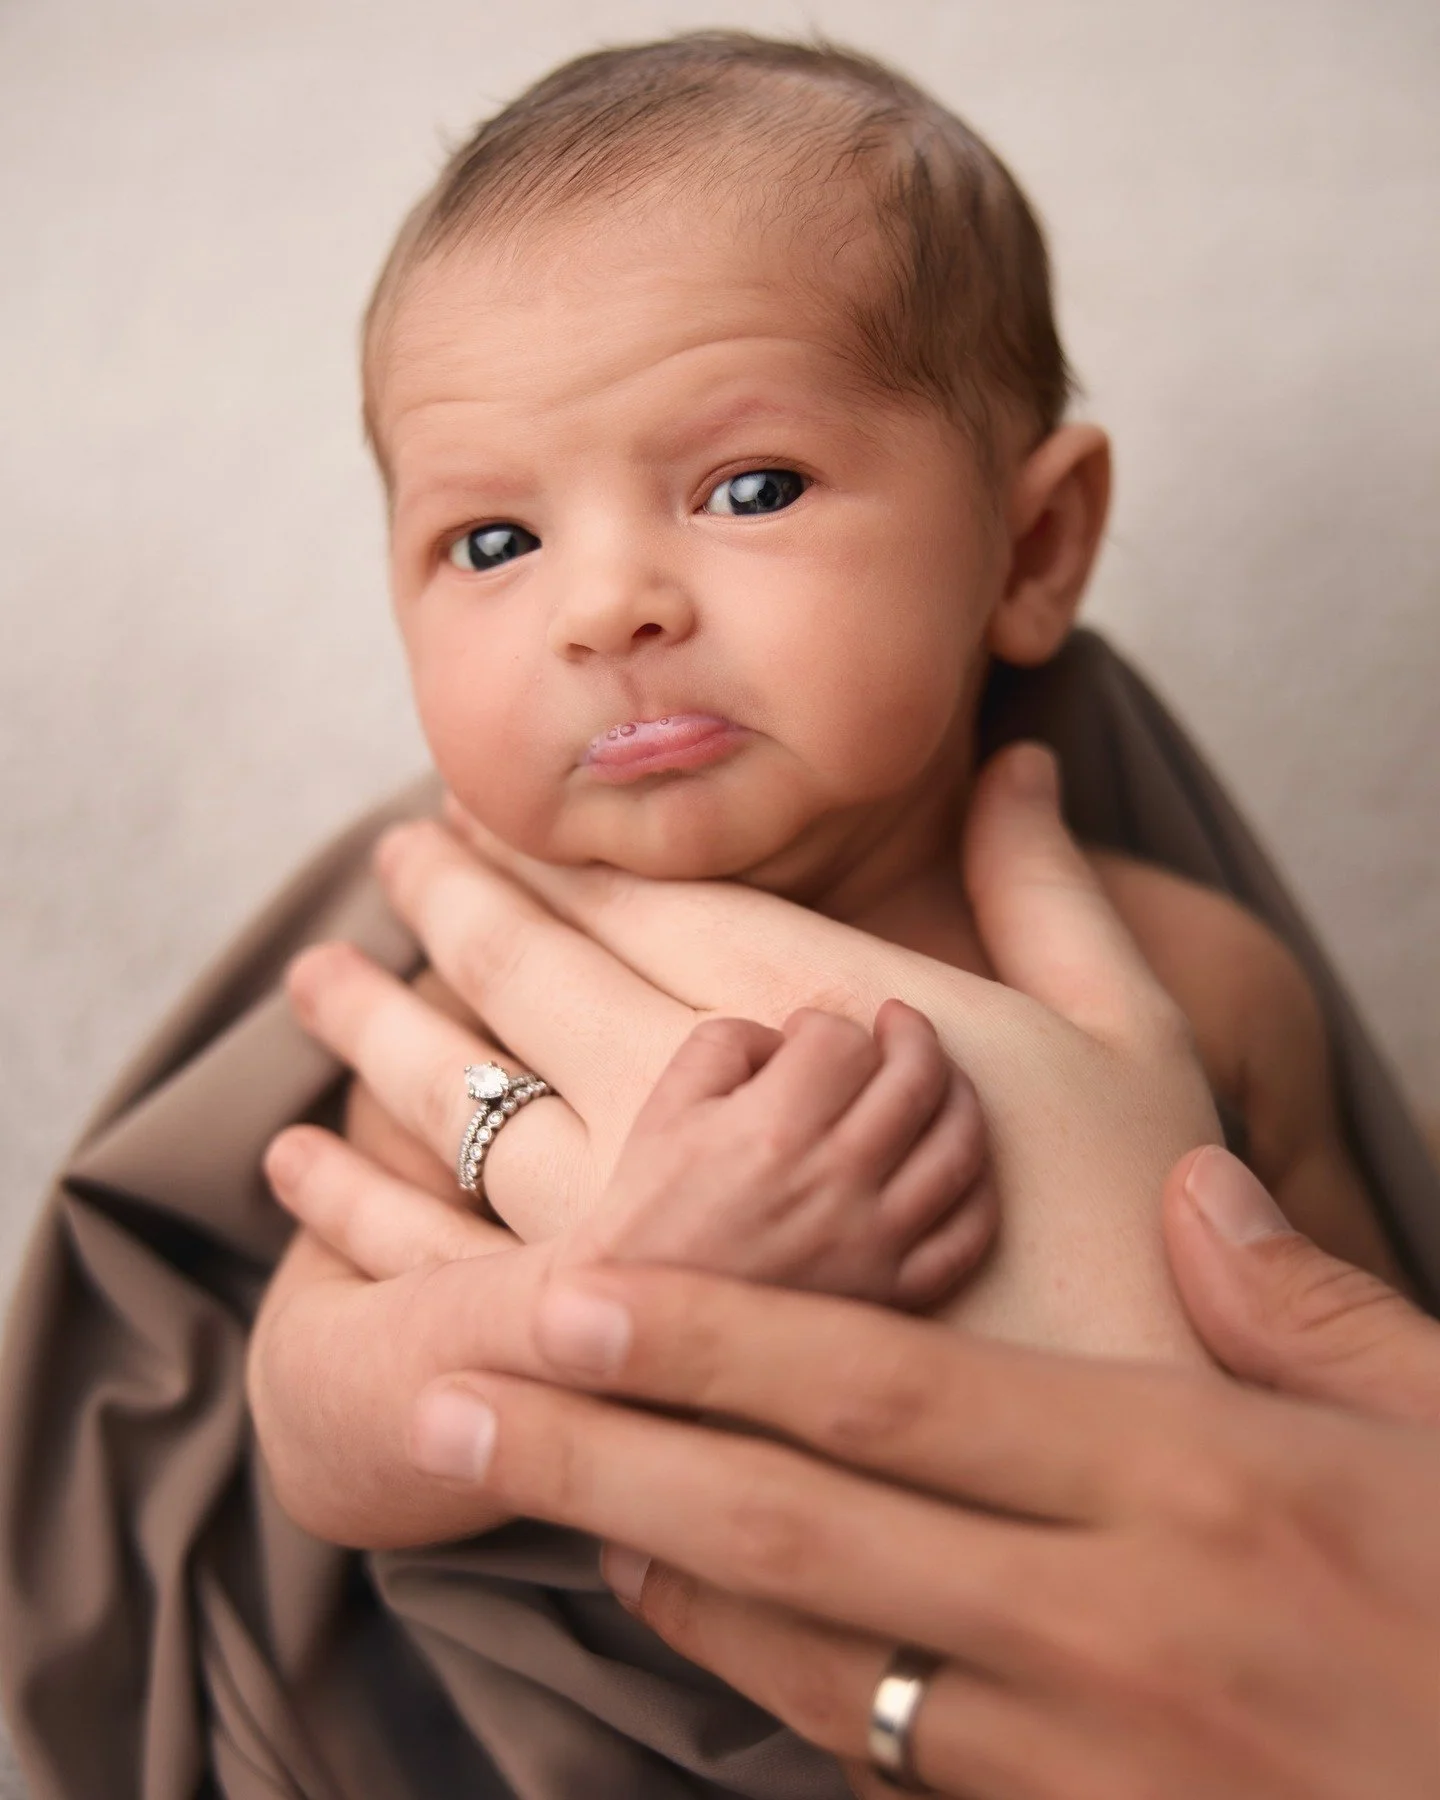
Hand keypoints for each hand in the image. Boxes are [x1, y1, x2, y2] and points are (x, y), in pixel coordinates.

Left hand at [273, 745, 1218, 1360]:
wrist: (1119, 1475)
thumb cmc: (1141, 1247)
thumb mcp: (1129, 1043)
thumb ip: (1052, 892)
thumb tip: (1024, 753)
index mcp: (821, 1033)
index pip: (659, 914)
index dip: (567, 853)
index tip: (497, 798)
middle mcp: (710, 1123)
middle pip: (549, 990)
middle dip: (461, 908)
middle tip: (387, 852)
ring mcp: (646, 1239)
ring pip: (476, 1112)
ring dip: (384, 1037)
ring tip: (309, 976)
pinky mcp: (611, 1356)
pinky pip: (450, 1268)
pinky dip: (364, 1211)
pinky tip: (292, 1172)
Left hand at [397, 1147, 1439, 1799]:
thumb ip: (1302, 1304)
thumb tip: (1193, 1188)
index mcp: (1185, 1483)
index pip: (893, 1393)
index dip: (716, 1338)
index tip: (575, 1286)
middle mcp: (1099, 1618)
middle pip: (799, 1524)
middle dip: (606, 1452)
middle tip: (457, 1395)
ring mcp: (1077, 1754)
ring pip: (810, 1652)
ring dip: (656, 1567)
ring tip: (532, 1489)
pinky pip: (882, 1760)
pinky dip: (766, 1684)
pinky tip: (695, 1622)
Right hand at [566, 1001, 993, 1310]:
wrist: (643, 1329)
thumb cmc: (648, 1212)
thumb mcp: (665, 1107)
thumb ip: (728, 1042)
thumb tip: (791, 1036)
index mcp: (774, 1130)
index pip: (844, 1041)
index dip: (824, 1024)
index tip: (803, 1036)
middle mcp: (835, 1182)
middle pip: (917, 1079)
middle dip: (912, 1035)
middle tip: (896, 1024)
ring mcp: (873, 1243)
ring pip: (959, 1147)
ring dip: (958, 1094)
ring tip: (937, 1078)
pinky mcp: (892, 1294)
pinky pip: (968, 1233)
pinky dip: (978, 1185)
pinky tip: (957, 1159)